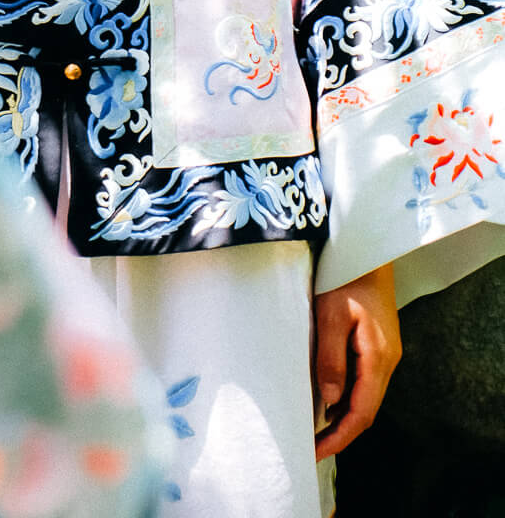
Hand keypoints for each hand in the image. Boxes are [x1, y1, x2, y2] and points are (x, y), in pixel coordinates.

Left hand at [313, 263, 400, 460]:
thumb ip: (331, 358)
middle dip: (341, 432)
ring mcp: (385, 352)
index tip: (317, 451)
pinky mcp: (377, 344)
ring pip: (366, 396)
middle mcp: (387, 359)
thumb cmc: (345, 275)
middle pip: (367, 409)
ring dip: (344, 416)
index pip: (362, 411)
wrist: (364, 247)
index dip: (340, 436)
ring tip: (316, 430)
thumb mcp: (331, 314)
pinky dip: (348, 397)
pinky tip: (329, 400)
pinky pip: (364, 380)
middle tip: (312, 448)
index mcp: (379, 356)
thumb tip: (330, 401)